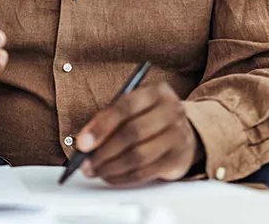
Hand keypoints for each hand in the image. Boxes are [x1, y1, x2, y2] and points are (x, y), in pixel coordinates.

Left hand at [74, 82, 203, 185]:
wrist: (185, 132)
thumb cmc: (150, 118)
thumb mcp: (133, 108)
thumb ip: (109, 118)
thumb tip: (85, 141)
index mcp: (157, 91)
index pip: (126, 106)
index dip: (101, 126)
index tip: (82, 143)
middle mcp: (172, 110)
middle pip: (133, 133)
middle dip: (104, 151)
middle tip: (86, 163)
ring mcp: (178, 135)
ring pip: (138, 156)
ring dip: (111, 167)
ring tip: (96, 171)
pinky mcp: (178, 159)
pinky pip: (145, 172)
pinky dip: (123, 177)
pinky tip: (111, 176)